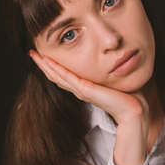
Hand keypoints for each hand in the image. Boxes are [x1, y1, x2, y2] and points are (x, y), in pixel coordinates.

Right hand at [29, 49, 150, 164]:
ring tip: (34, 54)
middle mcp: (80, 89)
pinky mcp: (85, 90)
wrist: (133, 111)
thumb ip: (109, 74)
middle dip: (43, 64)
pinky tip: (47, 61)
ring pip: (57, 76)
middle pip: (56, 75)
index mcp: (85, 88)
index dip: (52, 66)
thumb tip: (115, 62)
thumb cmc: (128, 97)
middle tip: (32, 52)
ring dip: (45, 65)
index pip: (64, 75)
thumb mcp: (114, 81)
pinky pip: (66, 77)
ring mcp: (81, 90)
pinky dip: (55, 69)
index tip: (43, 54)